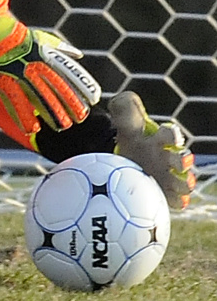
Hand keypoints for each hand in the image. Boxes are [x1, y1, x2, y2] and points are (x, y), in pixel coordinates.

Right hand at [0, 0, 100, 134]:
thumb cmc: (17, 36)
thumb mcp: (41, 37)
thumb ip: (60, 48)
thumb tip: (78, 55)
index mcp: (45, 54)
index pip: (70, 72)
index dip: (83, 86)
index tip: (94, 99)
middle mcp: (35, 65)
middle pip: (58, 88)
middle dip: (71, 104)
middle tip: (80, 117)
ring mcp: (20, 75)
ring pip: (40, 98)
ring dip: (52, 114)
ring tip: (62, 126)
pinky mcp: (5, 82)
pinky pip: (16, 103)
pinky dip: (24, 117)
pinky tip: (32, 129)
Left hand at [110, 91, 194, 208]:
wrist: (116, 156)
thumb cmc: (126, 136)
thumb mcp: (122, 118)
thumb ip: (124, 106)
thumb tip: (128, 100)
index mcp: (160, 139)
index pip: (171, 135)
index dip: (173, 135)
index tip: (172, 137)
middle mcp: (167, 158)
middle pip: (182, 160)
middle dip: (183, 161)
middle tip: (179, 162)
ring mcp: (166, 176)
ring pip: (184, 182)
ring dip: (184, 183)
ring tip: (180, 184)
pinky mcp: (162, 192)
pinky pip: (175, 200)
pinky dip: (177, 201)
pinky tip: (173, 200)